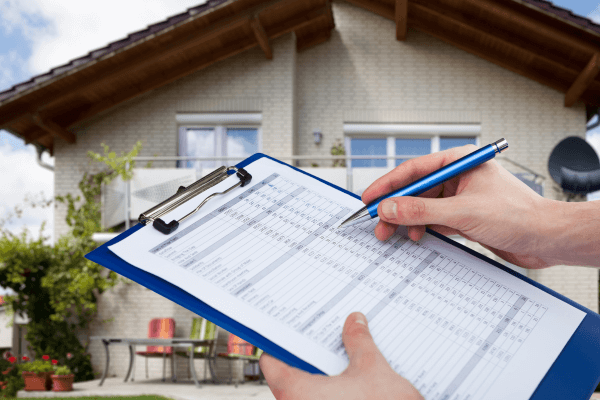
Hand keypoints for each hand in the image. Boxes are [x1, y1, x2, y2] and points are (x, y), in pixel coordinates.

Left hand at [260, 312, 422, 399]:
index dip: (281, 343)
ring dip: (322, 376)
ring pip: (306, 392)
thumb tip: (354, 324)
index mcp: (297, 392)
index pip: (272, 362)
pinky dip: (330, 393)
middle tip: (323, 337)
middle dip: (310, 356)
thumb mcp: (373, 370)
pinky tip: (351, 384)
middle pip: (290, 376)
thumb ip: (359, 343)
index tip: (291, 331)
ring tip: (342, 357)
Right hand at [361, 145, 599, 268]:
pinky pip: (434, 220)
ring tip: (393, 234)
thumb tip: (390, 207)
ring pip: (423, 207)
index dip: (388, 184)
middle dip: (395, 207)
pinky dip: (423, 228)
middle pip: (416, 190)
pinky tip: (416, 236)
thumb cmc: (519, 215)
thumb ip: (422, 210)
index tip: (369, 197)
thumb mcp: (463, 212)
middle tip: (376, 222)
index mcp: (460, 162)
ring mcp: (461, 197)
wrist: (547, 239)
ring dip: (407, 221)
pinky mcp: (465, 216)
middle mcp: (459, 177)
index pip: (415, 170)